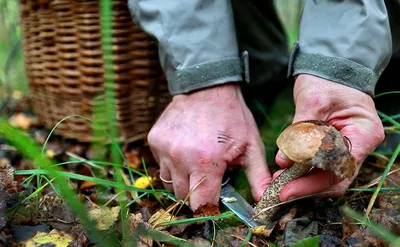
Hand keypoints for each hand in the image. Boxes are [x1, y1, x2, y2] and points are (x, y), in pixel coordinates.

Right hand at [148, 83, 271, 209]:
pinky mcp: (154, 141)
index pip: (201, 205)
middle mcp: (180, 157)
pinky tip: (186, 150)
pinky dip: (174, 165)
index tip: (216, 204)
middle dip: (198, 193)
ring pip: (171, 183)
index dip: (210, 209)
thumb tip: (266, 202)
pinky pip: (162, 166)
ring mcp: (164, 149)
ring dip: (185, 180)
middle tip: (211, 176)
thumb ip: (258, 177)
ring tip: (198, 162)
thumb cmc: (232, 117)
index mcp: (206, 161)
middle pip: (184, 197)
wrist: (207, 87)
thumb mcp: (251, 146)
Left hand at [275, 74, 384, 200]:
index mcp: (364, 134)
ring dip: (304, 181)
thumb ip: (299, 133)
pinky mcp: (334, 147)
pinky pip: (321, 166)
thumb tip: (284, 162)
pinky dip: (304, 171)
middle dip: (306, 187)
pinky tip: (286, 172)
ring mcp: (349, 148)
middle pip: (335, 179)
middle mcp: (360, 145)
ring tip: (279, 181)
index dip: (312, 184)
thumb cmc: (326, 80)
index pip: (339, 170)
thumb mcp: (312, 103)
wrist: (330, 69)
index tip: (287, 189)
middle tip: (279, 190)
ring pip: (328, 176)